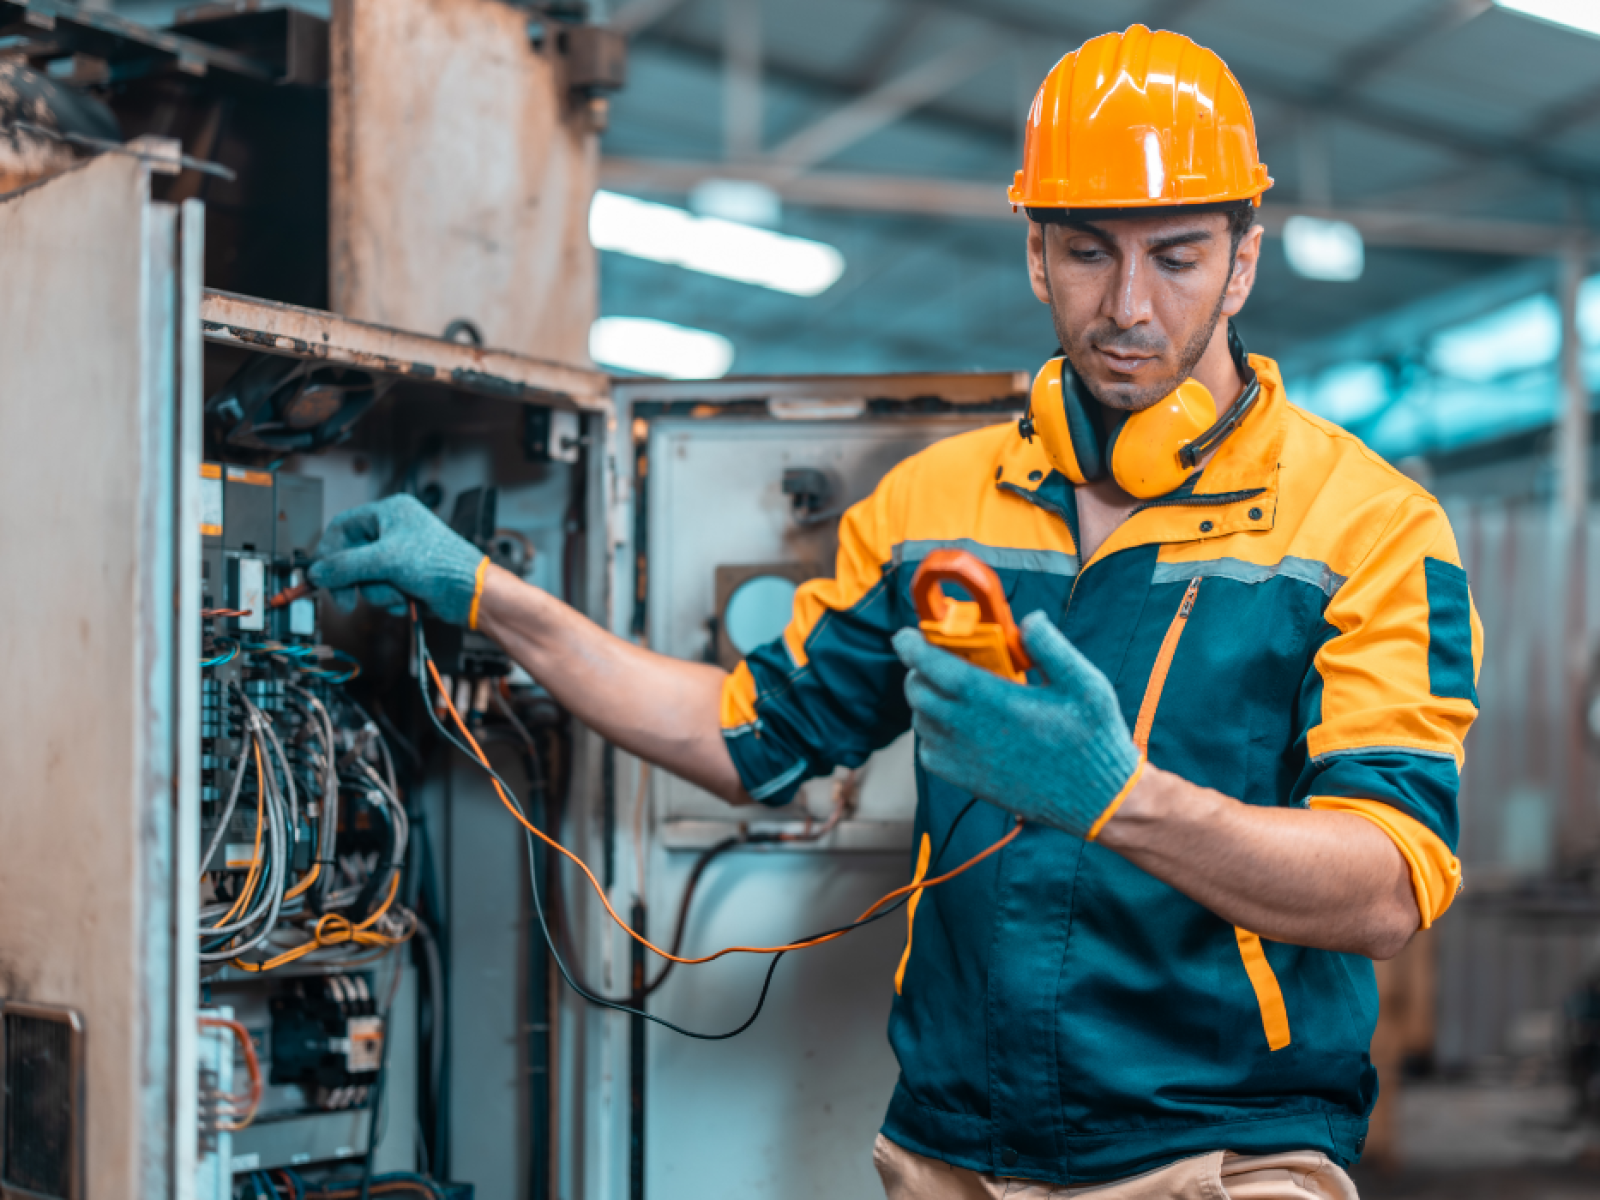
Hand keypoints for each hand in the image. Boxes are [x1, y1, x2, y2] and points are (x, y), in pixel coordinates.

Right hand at [309, 494, 487, 625]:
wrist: (472, 593)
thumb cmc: (442, 564)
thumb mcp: (386, 561)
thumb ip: (346, 565)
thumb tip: (317, 572)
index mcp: (390, 512)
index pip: (343, 527)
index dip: (328, 551)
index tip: (319, 575)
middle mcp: (393, 531)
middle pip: (351, 556)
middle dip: (354, 580)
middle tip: (346, 600)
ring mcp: (399, 555)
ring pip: (365, 577)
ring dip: (378, 592)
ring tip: (398, 592)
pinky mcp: (405, 578)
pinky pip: (381, 590)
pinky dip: (390, 598)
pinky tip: (408, 599)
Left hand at [892, 612, 1142, 839]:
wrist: (1096, 799)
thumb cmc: (1092, 738)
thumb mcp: (1086, 684)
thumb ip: (1052, 647)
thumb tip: (1027, 620)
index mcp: (998, 702)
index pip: (937, 669)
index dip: (913, 649)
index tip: (903, 636)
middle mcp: (973, 731)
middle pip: (918, 693)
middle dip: (917, 670)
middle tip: (935, 659)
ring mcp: (966, 759)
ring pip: (921, 721)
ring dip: (925, 700)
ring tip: (949, 689)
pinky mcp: (967, 780)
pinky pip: (928, 752)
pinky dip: (931, 733)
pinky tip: (956, 723)